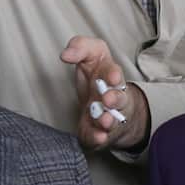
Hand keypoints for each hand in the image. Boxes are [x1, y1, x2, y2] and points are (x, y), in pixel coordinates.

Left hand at [61, 36, 149, 150]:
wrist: (106, 105)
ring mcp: (109, 115)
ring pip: (112, 119)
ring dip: (109, 120)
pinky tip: (99, 137)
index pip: (114, 72)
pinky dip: (100, 137)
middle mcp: (113, 96)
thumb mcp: (90, 55)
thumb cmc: (96, 77)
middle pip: (118, 98)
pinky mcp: (100, 132)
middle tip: (108, 99)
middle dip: (115, 99)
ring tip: (104, 121)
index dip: (114, 75)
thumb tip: (66, 55)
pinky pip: (101, 136)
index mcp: (110, 76)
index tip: (112, 78)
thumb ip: (79, 47)